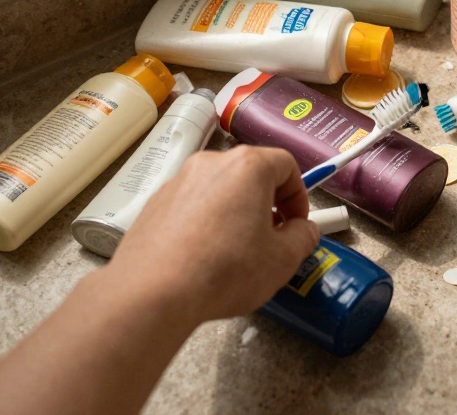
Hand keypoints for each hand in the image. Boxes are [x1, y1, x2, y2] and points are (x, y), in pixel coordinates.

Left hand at [108, 146, 319, 325]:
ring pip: (220, 189)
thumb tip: (304, 230)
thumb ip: (303, 238)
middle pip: (251, 174)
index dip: (299, 196)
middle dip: (267, 203)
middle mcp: (211, 163)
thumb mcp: (282, 260)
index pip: (286, 165)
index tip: (297, 225)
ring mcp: (178, 181)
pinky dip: (206, 222)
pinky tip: (204, 256)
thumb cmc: (225, 270)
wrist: (153, 292)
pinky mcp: (155, 203)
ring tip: (235, 252)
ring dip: (236, 212)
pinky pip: (192, 205)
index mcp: (247, 167)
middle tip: (271, 238)